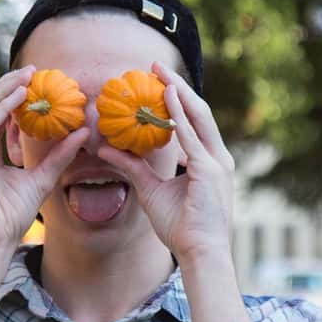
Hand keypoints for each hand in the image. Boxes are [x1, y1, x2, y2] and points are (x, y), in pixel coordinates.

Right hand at [0, 65, 89, 261]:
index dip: (15, 96)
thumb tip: (83, 132)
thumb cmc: (9, 218)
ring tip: (27, 76)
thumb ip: (59, 156)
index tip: (38, 82)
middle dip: (9, 85)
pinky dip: (1, 108)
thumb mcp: (42, 179)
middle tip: (33, 70)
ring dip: (4, 90)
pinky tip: (19, 97)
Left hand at [97, 61, 234, 262]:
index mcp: (209, 162)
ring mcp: (216, 163)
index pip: (194, 122)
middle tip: (156, 67)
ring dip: (179, 92)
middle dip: (178, 87)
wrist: (201, 254)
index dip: (177, 100)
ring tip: (160, 73)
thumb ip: (132, 168)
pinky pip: (191, 137)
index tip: (158, 83)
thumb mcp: (151, 191)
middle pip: (198, 112)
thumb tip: (105, 149)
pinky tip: (166, 97)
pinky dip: (179, 114)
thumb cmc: (181, 228)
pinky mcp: (209, 171)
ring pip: (198, 117)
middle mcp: (217, 158)